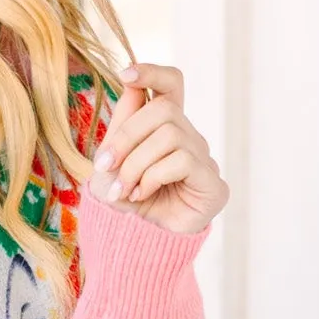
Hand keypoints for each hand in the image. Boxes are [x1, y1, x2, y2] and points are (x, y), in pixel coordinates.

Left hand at [92, 65, 228, 233]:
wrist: (134, 246)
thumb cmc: (124, 203)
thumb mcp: (113, 159)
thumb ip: (123, 123)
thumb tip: (132, 85)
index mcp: (167, 128)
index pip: (172, 85)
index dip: (153, 73)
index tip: (126, 75)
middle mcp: (189, 139)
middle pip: (164, 109)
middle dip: (127, 136)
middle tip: (105, 166)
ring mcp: (204, 160)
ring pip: (169, 135)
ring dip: (136, 163)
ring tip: (124, 190)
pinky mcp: (213, 185)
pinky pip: (181, 160)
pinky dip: (153, 177)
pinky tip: (143, 196)